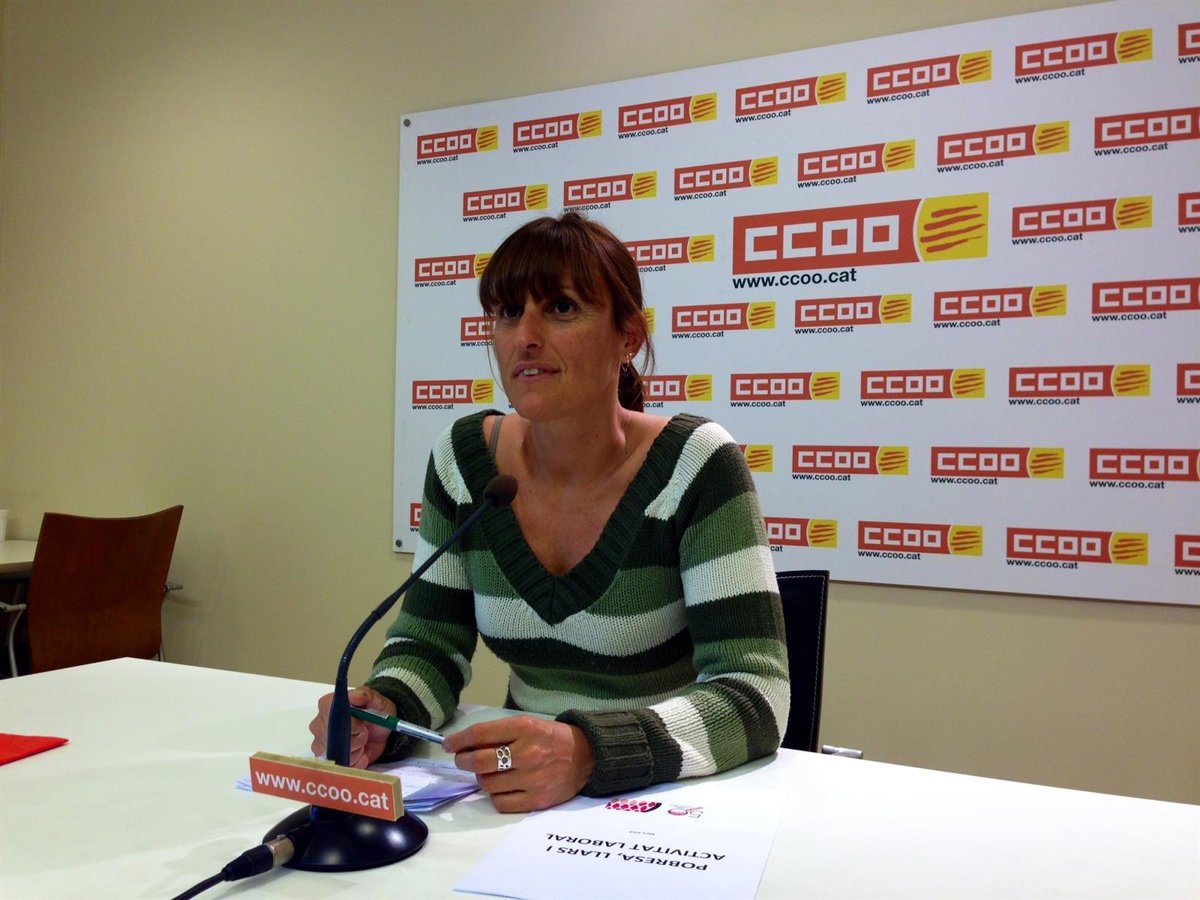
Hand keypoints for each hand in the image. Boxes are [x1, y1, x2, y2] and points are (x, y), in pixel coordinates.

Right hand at [308, 686, 396, 768]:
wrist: (380, 728)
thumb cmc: (374, 711)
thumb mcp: (376, 700)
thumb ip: (366, 696)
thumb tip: (353, 697)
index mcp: (327, 706)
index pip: (330, 716)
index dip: (349, 724)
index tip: (361, 725)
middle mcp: (319, 725)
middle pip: (332, 739)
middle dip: (354, 739)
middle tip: (365, 732)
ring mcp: (321, 744)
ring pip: (337, 755)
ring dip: (356, 752)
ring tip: (363, 743)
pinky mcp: (329, 759)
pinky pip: (342, 766)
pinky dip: (357, 762)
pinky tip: (363, 753)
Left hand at [442, 716, 594, 812]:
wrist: (586, 756)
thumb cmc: (551, 738)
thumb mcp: (528, 725)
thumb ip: (499, 734)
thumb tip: (464, 745)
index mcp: (525, 728)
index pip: (480, 734)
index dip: (458, 740)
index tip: (448, 744)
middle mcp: (528, 753)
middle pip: (479, 761)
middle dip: (464, 760)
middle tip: (463, 759)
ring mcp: (533, 778)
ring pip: (487, 783)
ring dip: (483, 778)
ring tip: (493, 773)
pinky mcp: (537, 800)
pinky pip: (501, 803)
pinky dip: (496, 796)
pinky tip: (504, 788)